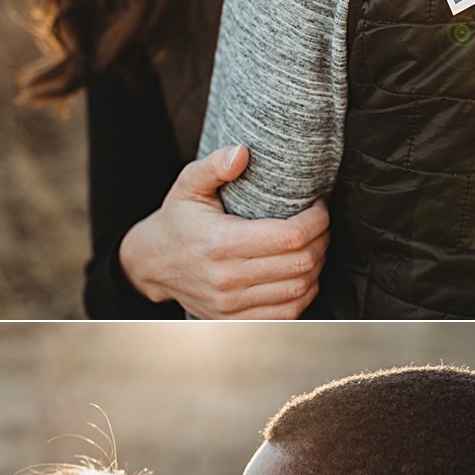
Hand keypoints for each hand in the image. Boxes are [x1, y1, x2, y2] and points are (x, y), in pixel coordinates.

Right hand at [119, 145, 328, 319]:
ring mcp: (231, 305)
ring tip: (314, 247)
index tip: (318, 208)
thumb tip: (241, 153)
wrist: (152, 264)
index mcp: (221, 243)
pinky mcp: (235, 321)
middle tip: (321, 226)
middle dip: (322, 241)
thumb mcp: (188, 185)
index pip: (290, 236)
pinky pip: (286, 314)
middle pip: (301, 264)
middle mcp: (227, 279)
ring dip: (317, 268)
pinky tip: (302, 275)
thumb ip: (214, 166)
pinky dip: (303, 294)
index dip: (316, 221)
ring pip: (299, 290)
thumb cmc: (177, 221)